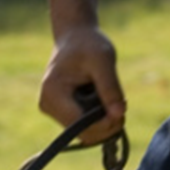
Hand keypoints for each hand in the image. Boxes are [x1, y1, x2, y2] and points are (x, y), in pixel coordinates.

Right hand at [39, 27, 126, 145]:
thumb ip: (110, 88)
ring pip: (84, 132)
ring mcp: (51, 110)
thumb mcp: (104, 61)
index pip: (79, 124)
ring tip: (110, 98)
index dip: (103, 125)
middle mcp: (47, 105)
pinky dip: (97, 119)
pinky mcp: (59, 112)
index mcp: (53, 93)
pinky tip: (102, 101)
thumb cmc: (89, 44)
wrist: (75, 37)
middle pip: (82, 132)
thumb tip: (119, 114)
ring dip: (102, 122)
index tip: (122, 112)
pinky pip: (83, 126)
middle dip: (105, 125)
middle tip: (121, 106)